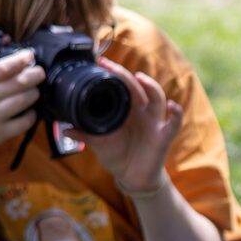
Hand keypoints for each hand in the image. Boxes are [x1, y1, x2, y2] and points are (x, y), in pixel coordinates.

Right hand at [0, 42, 43, 161]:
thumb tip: (6, 38)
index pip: (3, 67)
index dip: (22, 59)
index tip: (30, 56)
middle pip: (20, 83)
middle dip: (35, 75)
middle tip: (39, 72)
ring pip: (26, 100)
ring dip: (35, 93)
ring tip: (33, 89)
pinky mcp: (0, 133)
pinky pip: (27, 120)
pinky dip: (32, 113)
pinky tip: (28, 109)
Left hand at [80, 58, 183, 194]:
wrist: (131, 177)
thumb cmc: (117, 156)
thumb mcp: (98, 143)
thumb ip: (84, 134)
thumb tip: (63, 128)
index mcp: (127, 109)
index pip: (123, 86)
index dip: (114, 74)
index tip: (101, 63)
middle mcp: (142, 111)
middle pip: (138, 87)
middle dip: (125, 75)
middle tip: (110, 65)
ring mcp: (154, 122)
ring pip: (157, 98)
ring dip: (151, 86)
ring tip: (140, 78)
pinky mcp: (163, 136)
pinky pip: (174, 123)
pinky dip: (176, 114)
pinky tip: (173, 106)